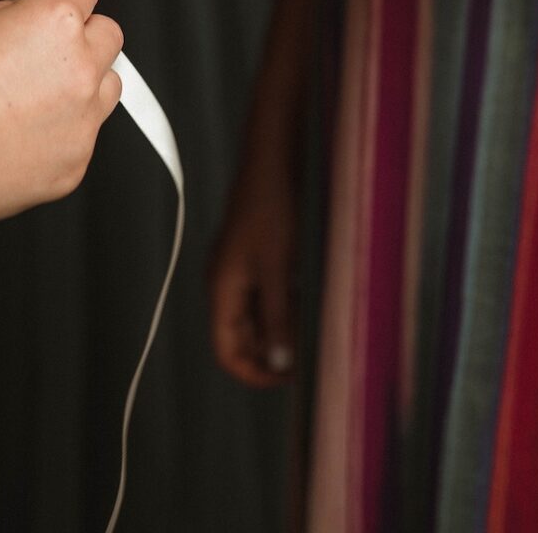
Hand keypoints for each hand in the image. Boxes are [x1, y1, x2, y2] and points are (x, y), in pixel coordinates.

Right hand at [0, 0, 122, 223]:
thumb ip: (3, 10)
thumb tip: (19, 11)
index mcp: (55, 20)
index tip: (51, 2)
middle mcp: (79, 68)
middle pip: (108, 34)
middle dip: (81, 35)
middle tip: (44, 46)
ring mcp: (83, 120)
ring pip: (108, 85)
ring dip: (83, 81)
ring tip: (36, 93)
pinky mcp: (75, 164)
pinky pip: (85, 134)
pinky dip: (64, 129)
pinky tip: (22, 131)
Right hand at [208, 138, 295, 387]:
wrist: (274, 159)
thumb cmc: (271, 207)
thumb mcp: (278, 267)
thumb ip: (277, 317)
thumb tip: (278, 362)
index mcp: (222, 288)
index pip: (227, 351)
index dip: (254, 373)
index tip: (290, 379)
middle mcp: (227, 283)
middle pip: (242, 337)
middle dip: (273, 352)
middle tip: (309, 355)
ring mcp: (242, 270)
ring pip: (258, 317)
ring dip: (283, 329)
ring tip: (315, 328)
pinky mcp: (258, 256)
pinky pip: (268, 295)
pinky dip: (287, 306)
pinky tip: (311, 302)